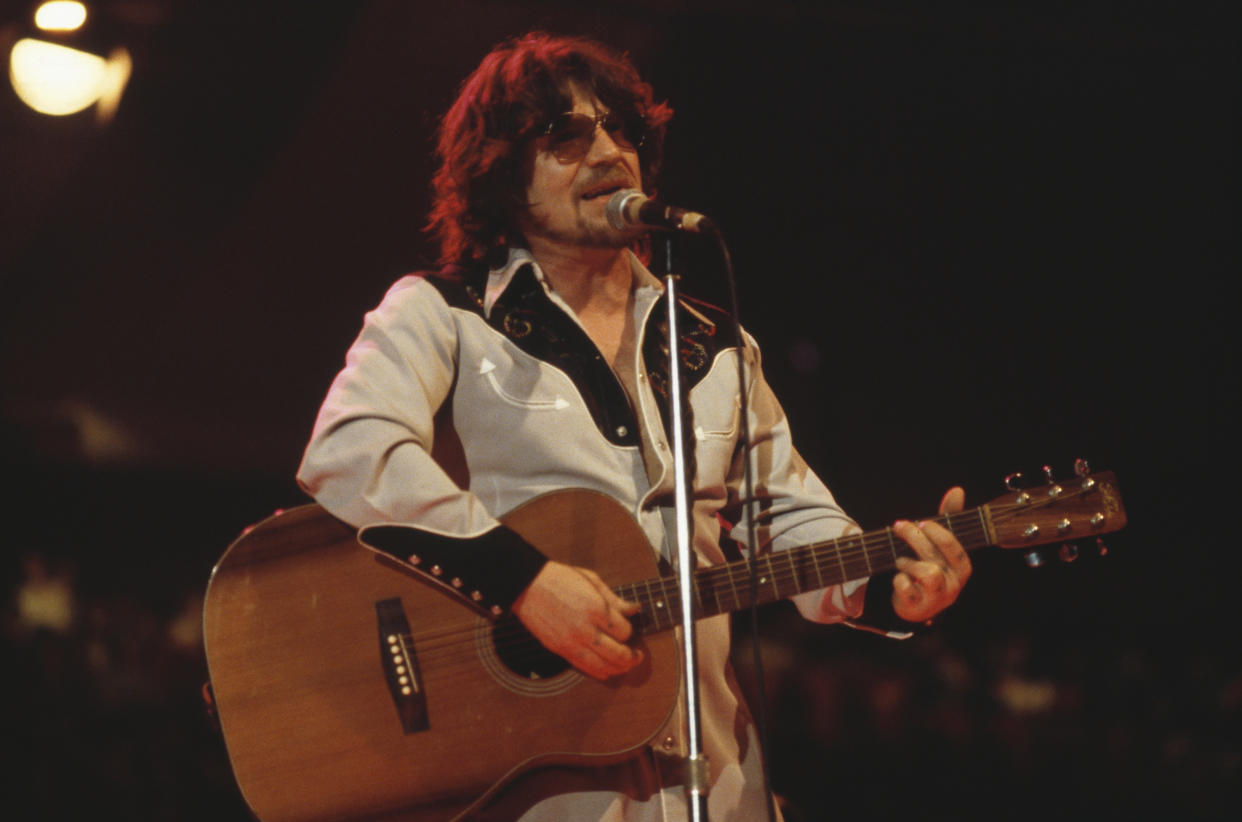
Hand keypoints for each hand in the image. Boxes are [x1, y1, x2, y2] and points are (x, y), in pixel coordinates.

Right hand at [511, 560, 641, 680]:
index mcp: (596, 608)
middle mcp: (585, 628)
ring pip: (603, 666)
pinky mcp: (560, 649)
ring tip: (625, 664)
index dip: (630, 631)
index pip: (624, 631)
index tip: (628, 628)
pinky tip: (607, 669)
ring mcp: (572, 642)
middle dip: (632, 657)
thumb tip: (634, 609)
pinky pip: (585, 668)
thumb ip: (614, 598)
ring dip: (619, 669)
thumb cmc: (559, 578)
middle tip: (637, 655)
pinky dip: (599, 672)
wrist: (527, 585)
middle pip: (618, 654)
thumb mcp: (592, 580)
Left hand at [890, 486, 971, 622]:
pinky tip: (899, 579)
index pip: (954, 547)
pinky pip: (907, 588)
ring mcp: (938, 597)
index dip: (937, 533)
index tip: (921, 522)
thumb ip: (948, 518)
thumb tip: (957, 490)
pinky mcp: (919, 606)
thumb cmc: (929, 566)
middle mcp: (954, 583)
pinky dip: (898, 581)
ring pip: (927, 573)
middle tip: (898, 526)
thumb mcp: (939, 544)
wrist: (915, 603)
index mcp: (962, 566)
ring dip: (907, 562)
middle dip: (914, 538)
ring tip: (900, 561)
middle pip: (935, 556)